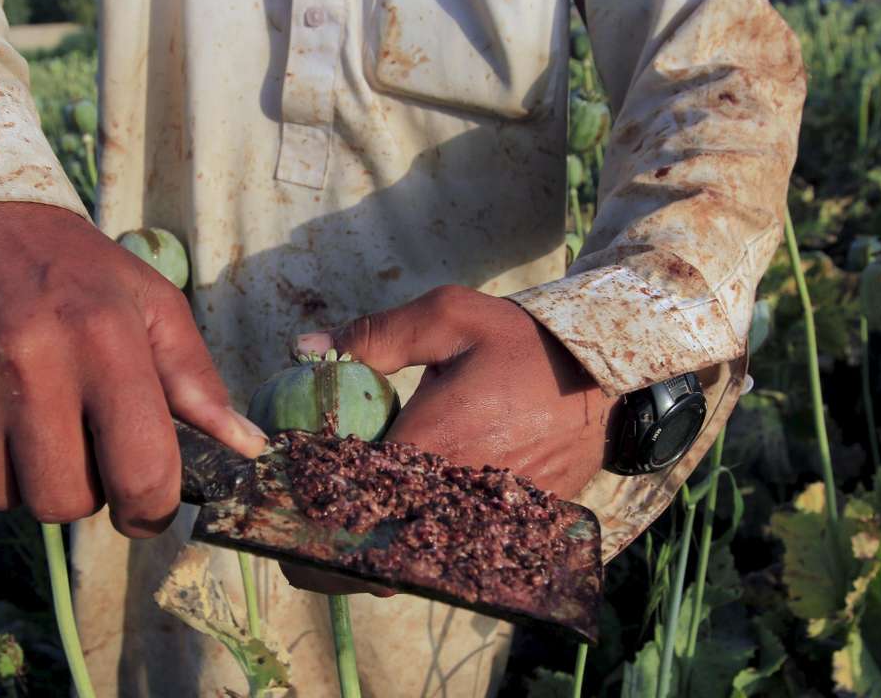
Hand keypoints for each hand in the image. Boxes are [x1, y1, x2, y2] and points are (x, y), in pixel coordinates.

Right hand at [0, 203, 266, 536]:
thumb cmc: (67, 266)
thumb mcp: (146, 301)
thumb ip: (196, 379)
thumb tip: (248, 447)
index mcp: (105, 337)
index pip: (142, 472)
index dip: (151, 510)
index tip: (144, 507)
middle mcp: (30, 358)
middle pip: (64, 502)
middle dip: (80, 490)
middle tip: (74, 443)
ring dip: (18, 473)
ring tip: (19, 412)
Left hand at [282, 285, 616, 593]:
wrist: (603, 375)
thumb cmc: (521, 343)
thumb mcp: (449, 317)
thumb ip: (376, 336)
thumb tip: (306, 350)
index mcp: (432, 445)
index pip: (349, 501)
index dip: (305, 514)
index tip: (276, 506)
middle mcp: (456, 494)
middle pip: (373, 553)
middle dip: (328, 552)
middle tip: (296, 537)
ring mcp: (485, 519)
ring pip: (410, 564)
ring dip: (369, 556)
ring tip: (342, 532)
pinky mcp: (510, 530)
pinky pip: (449, 558)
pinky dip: (416, 551)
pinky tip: (398, 527)